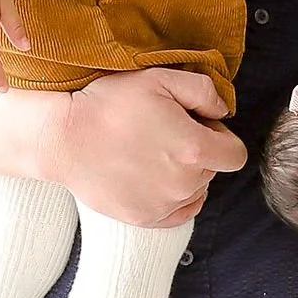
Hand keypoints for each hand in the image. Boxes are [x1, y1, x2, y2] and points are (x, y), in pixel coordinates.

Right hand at [40, 66, 245, 227]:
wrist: (63, 137)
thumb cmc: (109, 105)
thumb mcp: (159, 79)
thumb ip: (203, 91)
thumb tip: (222, 111)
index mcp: (194, 149)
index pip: (235, 154)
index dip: (219, 136)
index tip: (196, 126)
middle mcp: (184, 183)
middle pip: (212, 170)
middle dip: (198, 152)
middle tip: (164, 133)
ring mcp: (164, 205)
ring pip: (194, 190)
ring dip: (183, 174)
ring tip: (151, 153)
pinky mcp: (144, 218)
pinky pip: (177, 212)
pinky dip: (172, 197)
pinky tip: (151, 177)